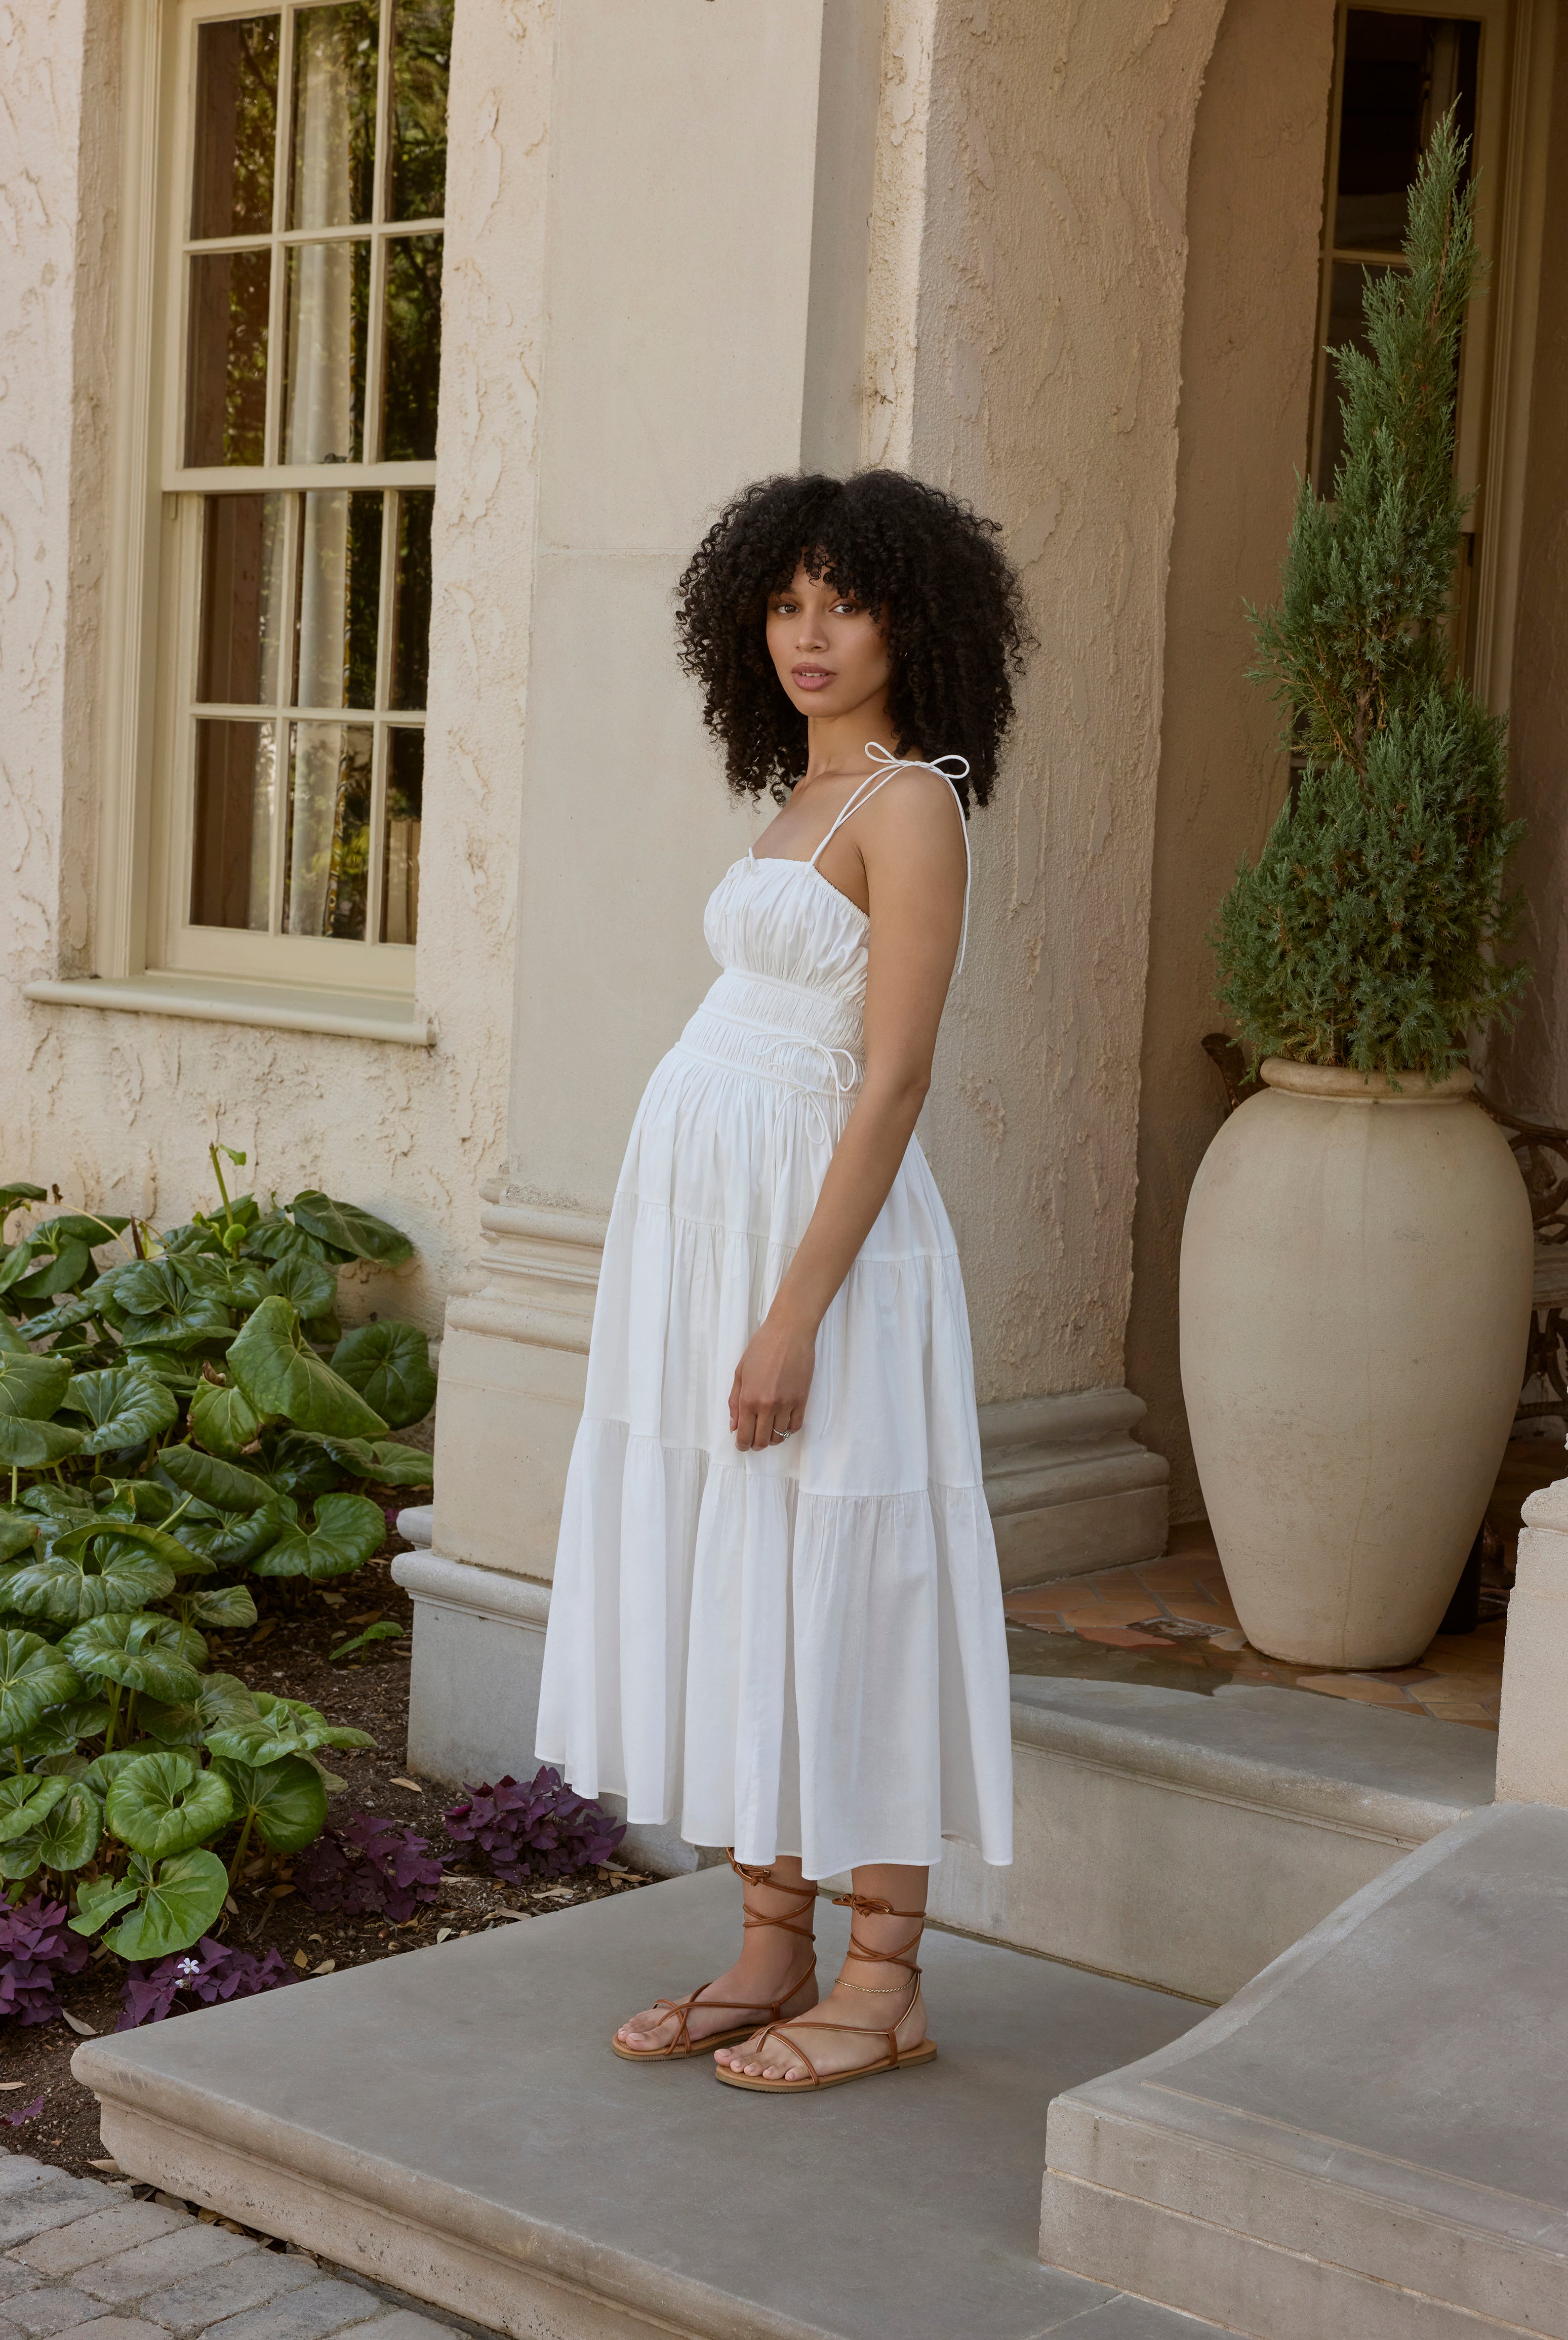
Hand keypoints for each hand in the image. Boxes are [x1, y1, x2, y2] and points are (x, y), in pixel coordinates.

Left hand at [729, 1311, 815, 1451]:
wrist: (789, 1332)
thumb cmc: (761, 1347)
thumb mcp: (740, 1372)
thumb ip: (735, 1402)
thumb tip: (734, 1426)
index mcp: (749, 1399)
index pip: (744, 1435)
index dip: (742, 1445)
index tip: (742, 1445)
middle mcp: (767, 1405)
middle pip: (762, 1440)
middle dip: (755, 1444)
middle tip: (754, 1440)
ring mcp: (787, 1404)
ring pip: (779, 1436)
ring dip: (772, 1438)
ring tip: (768, 1430)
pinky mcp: (802, 1400)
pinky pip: (796, 1426)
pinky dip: (788, 1430)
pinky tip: (782, 1423)